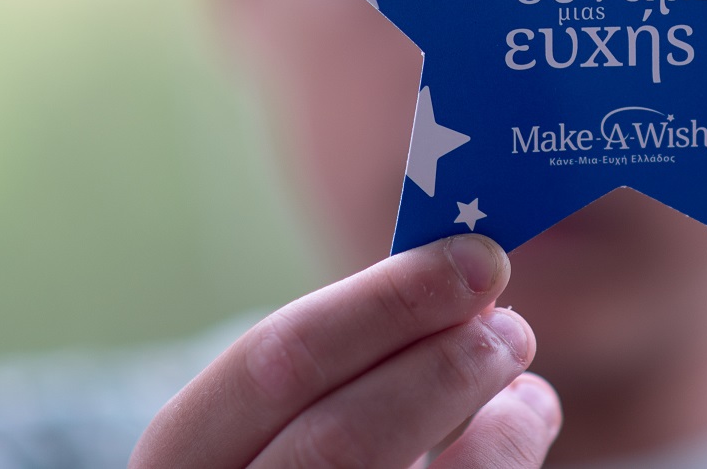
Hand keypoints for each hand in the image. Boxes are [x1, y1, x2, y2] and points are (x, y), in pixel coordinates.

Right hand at [130, 235, 559, 468]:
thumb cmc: (292, 458)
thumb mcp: (278, 417)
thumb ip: (344, 362)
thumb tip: (462, 283)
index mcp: (182, 460)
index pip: (275, 363)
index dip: (384, 301)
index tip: (478, 257)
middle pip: (340, 439)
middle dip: (442, 366)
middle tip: (513, 326)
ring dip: (490, 430)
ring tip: (524, 382)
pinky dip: (503, 461)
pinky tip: (522, 426)